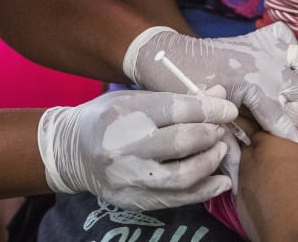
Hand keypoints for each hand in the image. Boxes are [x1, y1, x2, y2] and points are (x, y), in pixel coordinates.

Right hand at [38, 89, 238, 209]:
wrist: (70, 152)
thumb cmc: (107, 118)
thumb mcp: (135, 98)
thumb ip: (176, 99)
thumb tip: (219, 96)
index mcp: (126, 114)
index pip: (176, 110)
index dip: (209, 109)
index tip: (228, 109)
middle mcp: (125, 147)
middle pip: (182, 141)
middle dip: (211, 134)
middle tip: (222, 129)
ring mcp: (128, 177)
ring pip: (182, 176)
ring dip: (210, 162)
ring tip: (220, 150)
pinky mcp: (133, 200)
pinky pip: (176, 199)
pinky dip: (203, 191)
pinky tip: (219, 181)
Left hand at [124, 23, 297, 146]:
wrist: (170, 54)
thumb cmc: (183, 88)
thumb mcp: (205, 121)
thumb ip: (228, 147)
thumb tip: (241, 179)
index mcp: (253, 85)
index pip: (282, 119)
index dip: (291, 139)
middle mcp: (265, 64)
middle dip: (297, 113)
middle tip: (282, 125)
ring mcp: (263, 46)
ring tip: (291, 97)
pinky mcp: (258, 36)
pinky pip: (286, 36)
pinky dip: (288, 50)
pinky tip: (283, 65)